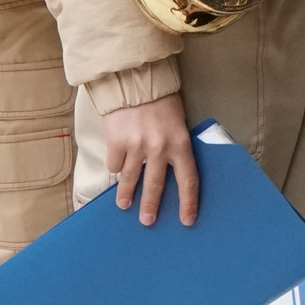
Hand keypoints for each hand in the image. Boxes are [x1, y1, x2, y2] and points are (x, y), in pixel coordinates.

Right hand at [102, 93, 197, 226]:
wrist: (138, 83)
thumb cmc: (163, 104)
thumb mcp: (178, 125)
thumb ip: (174, 148)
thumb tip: (170, 174)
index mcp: (181, 144)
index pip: (188, 180)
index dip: (188, 202)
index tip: (187, 220)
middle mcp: (159, 148)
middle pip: (156, 185)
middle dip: (151, 206)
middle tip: (148, 221)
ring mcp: (136, 146)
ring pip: (131, 179)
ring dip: (127, 195)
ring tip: (124, 206)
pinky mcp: (116, 142)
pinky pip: (115, 164)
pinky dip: (116, 166)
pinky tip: (118, 165)